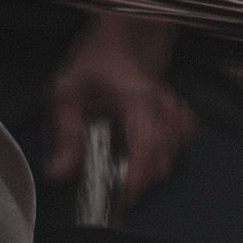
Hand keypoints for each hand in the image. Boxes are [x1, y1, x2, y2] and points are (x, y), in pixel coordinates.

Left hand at [44, 14, 195, 215]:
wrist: (121, 42)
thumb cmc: (94, 65)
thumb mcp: (66, 94)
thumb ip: (64, 135)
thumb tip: (59, 173)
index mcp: (136, 100)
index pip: (146, 149)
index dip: (134, 181)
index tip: (118, 200)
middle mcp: (163, 107)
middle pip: (161, 162)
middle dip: (136, 181)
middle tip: (111, 188)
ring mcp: (176, 112)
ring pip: (173, 156)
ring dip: (148, 168)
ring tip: (125, 163)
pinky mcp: (181, 116)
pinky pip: (183, 143)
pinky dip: (167, 152)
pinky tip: (148, 147)